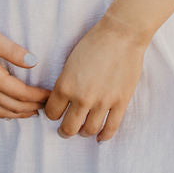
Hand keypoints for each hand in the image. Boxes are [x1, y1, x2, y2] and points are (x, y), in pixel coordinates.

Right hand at [0, 14, 49, 119]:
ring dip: (19, 114)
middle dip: (33, 107)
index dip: (38, 96)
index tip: (51, 95)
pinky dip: (1, 114)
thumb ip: (12, 50)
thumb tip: (34, 62)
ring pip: (0, 112)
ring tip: (34, 111)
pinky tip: (9, 112)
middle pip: (12, 106)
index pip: (20, 94)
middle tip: (49, 105)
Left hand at [44, 14, 145, 142]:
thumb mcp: (70, 62)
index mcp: (65, 85)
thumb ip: (66, 83)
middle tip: (65, 130)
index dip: (52, 115)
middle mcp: (82, 98)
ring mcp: (102, 102)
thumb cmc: (94, 43)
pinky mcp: (120, 102)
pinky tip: (100, 138)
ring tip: (83, 130)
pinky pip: (111, 128)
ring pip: (89, 130)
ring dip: (83, 133)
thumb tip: (62, 99)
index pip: (52, 112)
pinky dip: (104, 136)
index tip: (55, 114)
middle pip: (69, 127)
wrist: (121, 35)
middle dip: (65, 131)